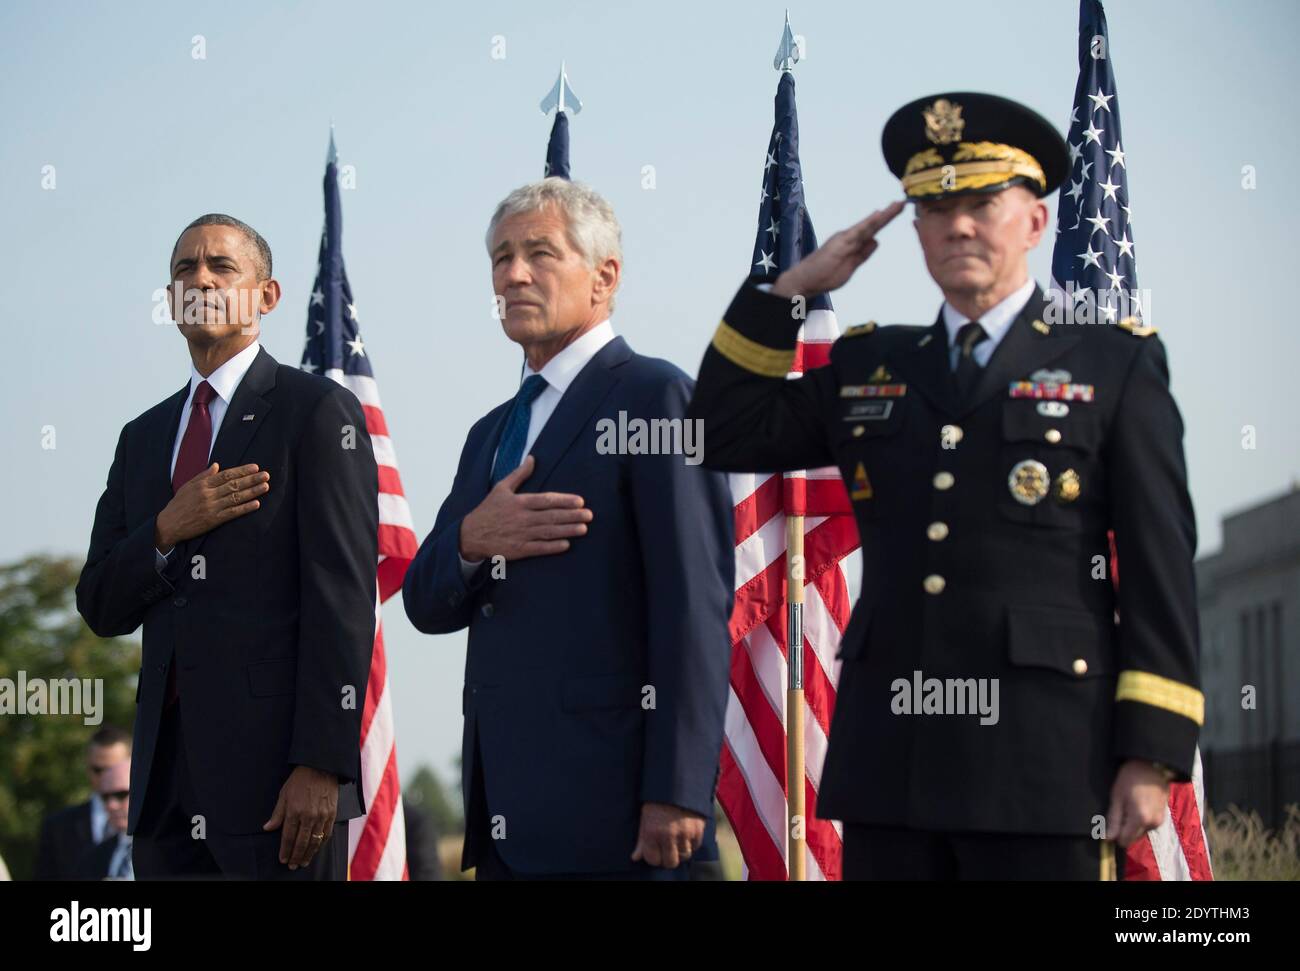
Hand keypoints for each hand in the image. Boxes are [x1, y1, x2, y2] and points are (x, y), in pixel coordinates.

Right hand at [154, 462, 268, 549]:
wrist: (169, 524)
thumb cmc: (178, 504)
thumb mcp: (188, 486)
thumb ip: (203, 476)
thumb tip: (216, 465)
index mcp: (202, 484)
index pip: (226, 475)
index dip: (242, 470)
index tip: (255, 467)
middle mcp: (208, 494)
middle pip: (234, 484)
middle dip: (251, 479)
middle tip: (266, 475)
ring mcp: (212, 507)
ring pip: (235, 497)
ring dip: (252, 492)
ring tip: (265, 486)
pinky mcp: (213, 520)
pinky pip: (232, 512)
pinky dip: (245, 508)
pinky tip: (256, 504)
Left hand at [263, 765, 338, 869]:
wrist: (320, 767)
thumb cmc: (300, 780)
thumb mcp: (283, 795)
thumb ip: (277, 814)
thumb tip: (267, 828)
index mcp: (294, 811)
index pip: (288, 837)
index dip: (285, 850)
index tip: (283, 859)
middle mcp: (308, 816)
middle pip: (301, 842)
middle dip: (296, 856)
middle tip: (293, 866)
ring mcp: (321, 815)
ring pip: (315, 841)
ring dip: (309, 854)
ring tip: (303, 862)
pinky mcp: (331, 814)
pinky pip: (326, 833)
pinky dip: (321, 843)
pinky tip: (316, 849)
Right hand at [458, 454, 592, 561]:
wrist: (471, 534)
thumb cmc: (489, 509)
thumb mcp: (501, 488)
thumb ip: (519, 474)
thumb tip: (532, 458)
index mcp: (519, 502)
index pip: (546, 500)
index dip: (564, 501)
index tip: (580, 501)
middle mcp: (522, 518)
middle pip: (551, 516)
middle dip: (572, 516)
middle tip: (589, 515)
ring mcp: (520, 534)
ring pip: (548, 532)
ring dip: (567, 530)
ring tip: (583, 529)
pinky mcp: (518, 549)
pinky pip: (538, 548)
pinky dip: (552, 547)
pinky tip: (566, 545)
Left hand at [630, 802, 704, 869]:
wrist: (677, 781)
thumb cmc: (657, 798)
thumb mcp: (645, 816)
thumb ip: (641, 839)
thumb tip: (635, 857)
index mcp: (652, 832)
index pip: (653, 860)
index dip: (653, 857)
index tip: (654, 852)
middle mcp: (668, 835)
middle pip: (670, 862)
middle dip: (667, 858)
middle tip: (666, 849)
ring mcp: (685, 833)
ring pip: (684, 856)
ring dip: (680, 851)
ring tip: (676, 842)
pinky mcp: (698, 829)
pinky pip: (695, 846)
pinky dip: (691, 844)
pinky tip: (686, 835)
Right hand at [771, 200, 904, 298]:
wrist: (805, 280)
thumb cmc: (825, 275)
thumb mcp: (851, 266)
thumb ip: (864, 253)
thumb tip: (876, 241)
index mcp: (852, 242)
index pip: (873, 229)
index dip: (886, 219)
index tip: (899, 209)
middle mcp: (849, 237)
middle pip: (873, 224)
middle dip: (889, 214)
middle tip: (903, 202)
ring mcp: (845, 239)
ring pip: (868, 226)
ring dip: (883, 216)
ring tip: (897, 206)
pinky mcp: (840, 244)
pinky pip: (857, 232)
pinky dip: (868, 223)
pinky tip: (878, 215)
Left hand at [1106, 759, 1170, 846]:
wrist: (1151, 766)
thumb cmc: (1130, 779)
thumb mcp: (1117, 798)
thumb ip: (1113, 820)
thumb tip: (1107, 839)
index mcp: (1140, 819)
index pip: (1124, 841)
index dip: (1114, 834)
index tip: (1110, 822)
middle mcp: (1152, 824)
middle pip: (1132, 838)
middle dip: (1123, 829)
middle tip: (1120, 809)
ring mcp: (1159, 821)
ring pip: (1139, 832)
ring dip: (1132, 824)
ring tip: (1129, 805)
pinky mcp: (1162, 817)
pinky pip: (1147, 825)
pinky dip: (1140, 820)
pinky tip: (1137, 805)